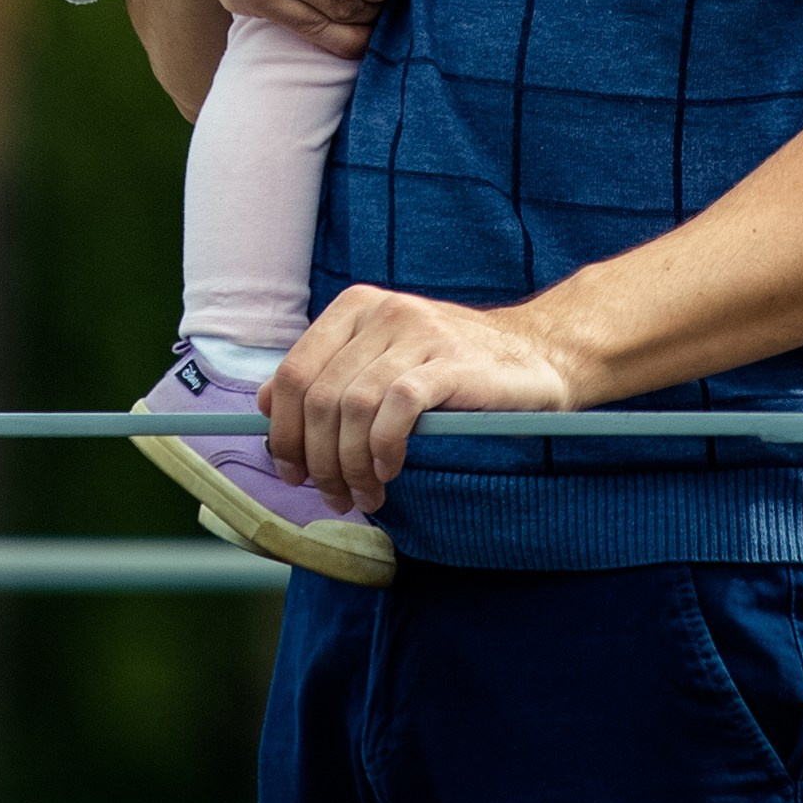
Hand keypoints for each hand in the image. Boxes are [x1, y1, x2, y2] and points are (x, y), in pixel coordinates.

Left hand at [262, 283, 576, 511]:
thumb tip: (265, 405)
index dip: (283, 431)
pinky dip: (383, 448)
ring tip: (365, 493)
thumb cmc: (453, 366)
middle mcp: (382, 312)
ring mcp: (418, 333)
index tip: (292, 472)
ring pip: (352, 407)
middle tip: (332, 495)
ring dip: (350, 464)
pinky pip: (396, 409)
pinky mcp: (450, 362)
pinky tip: (390, 470)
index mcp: (356, 307)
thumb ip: (330, 375)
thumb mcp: (383, 359)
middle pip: (319, 397)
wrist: (537, 354)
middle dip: (317, 459)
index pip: (294, 373)